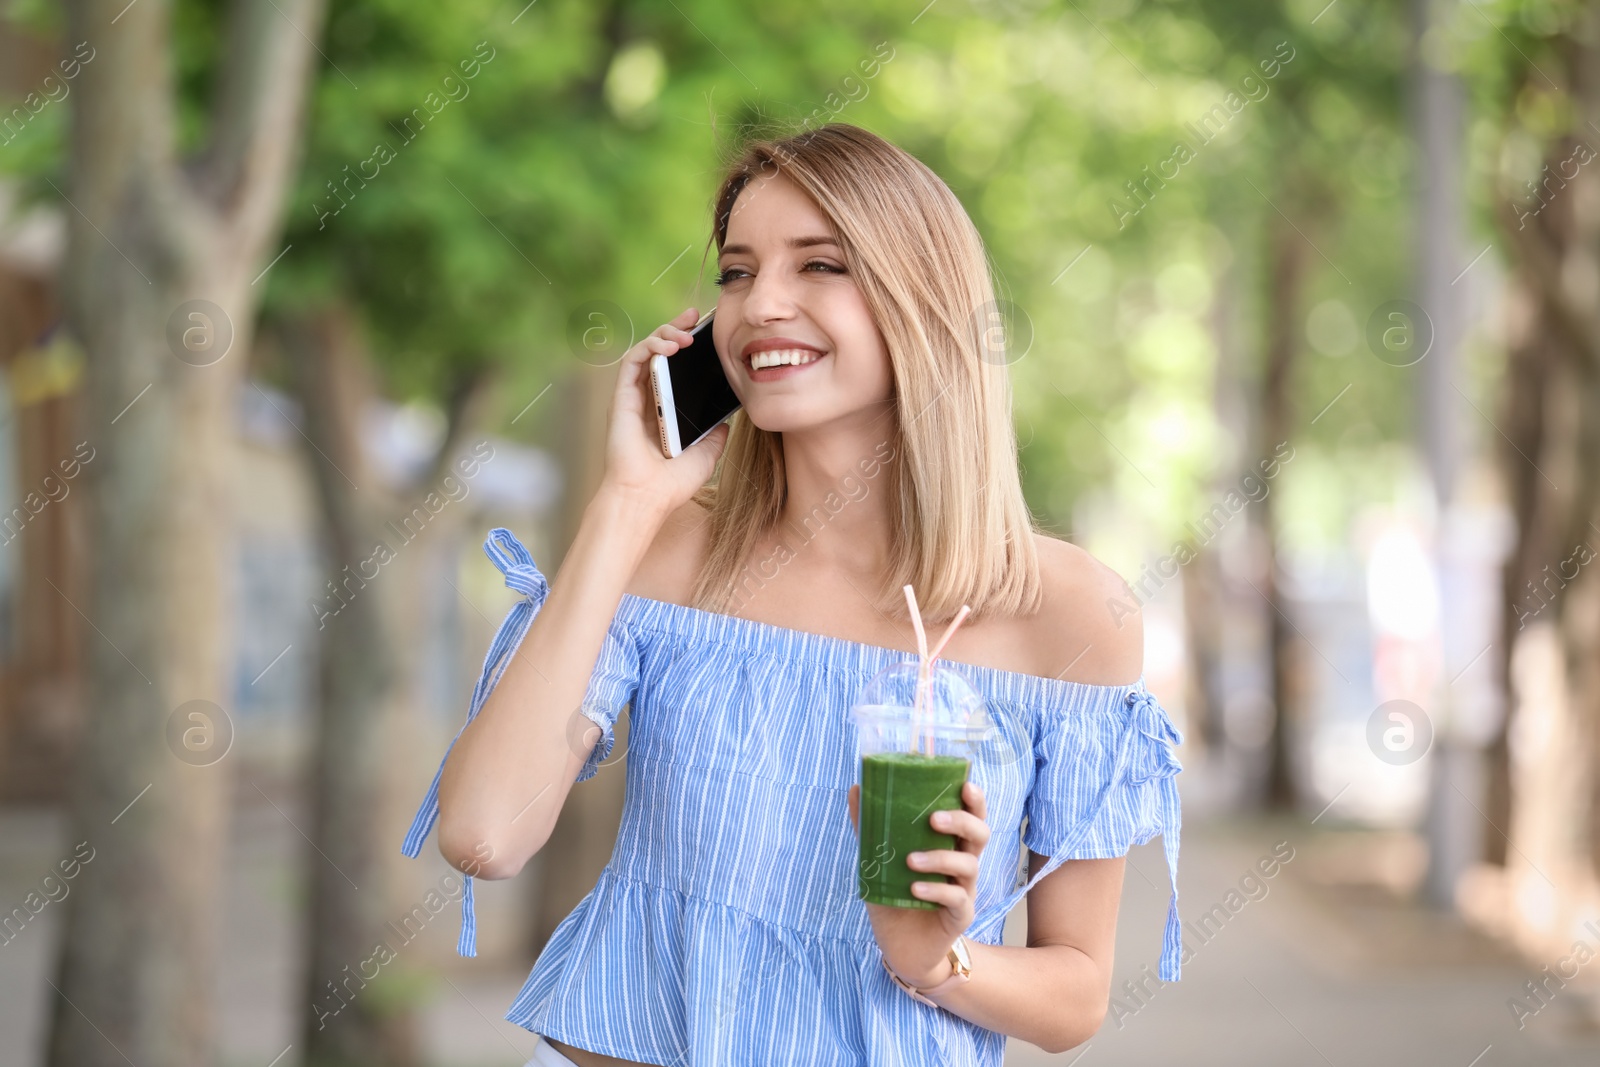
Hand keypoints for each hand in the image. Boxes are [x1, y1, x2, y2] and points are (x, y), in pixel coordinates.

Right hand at [599, 305, 730, 516]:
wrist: (649, 497)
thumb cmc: (673, 481)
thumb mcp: (708, 451)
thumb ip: (716, 429)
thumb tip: (729, 412)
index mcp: (667, 408)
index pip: (677, 366)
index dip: (690, 345)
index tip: (709, 332)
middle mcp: (649, 398)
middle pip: (661, 352)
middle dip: (677, 328)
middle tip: (697, 318)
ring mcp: (635, 396)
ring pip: (646, 350)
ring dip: (665, 333)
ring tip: (686, 333)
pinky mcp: (622, 396)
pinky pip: (633, 361)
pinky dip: (650, 346)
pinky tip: (671, 345)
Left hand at [847, 779, 989, 989]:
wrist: (900, 948)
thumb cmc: (895, 896)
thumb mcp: (878, 860)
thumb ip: (869, 827)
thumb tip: (855, 788)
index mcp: (949, 844)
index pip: (971, 815)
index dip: (974, 800)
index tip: (965, 784)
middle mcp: (962, 864)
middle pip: (980, 834)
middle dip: (962, 821)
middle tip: (933, 818)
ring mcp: (964, 890)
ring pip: (969, 864)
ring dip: (940, 857)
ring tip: (910, 860)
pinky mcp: (960, 915)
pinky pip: (956, 898)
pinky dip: (936, 889)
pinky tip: (914, 888)